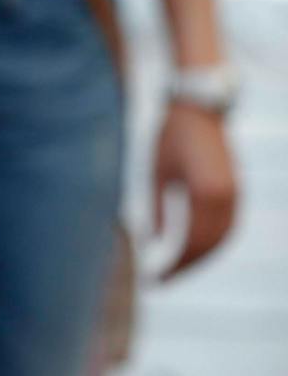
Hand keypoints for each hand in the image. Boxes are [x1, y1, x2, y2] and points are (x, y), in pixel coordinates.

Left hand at [153, 103, 237, 276]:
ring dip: (201, 258)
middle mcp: (227, 198)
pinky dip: (212, 243)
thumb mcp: (157, 171)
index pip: (192, 243)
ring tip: (175, 269)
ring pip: (222, 240)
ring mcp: (236, 195)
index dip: (174, 266)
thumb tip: (152, 245)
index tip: (154, 280)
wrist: (199, 108)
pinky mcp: (236, 191)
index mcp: (205, 193)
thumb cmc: (170, 135)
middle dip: (186, 267)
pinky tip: (192, 250)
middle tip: (161, 281)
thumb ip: (157, 209)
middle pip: (210, 246)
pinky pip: (228, 227)